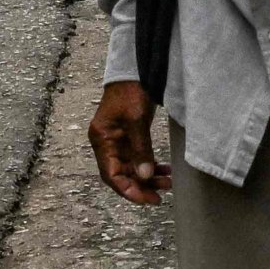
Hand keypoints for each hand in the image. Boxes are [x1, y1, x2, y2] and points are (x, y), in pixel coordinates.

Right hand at [88, 81, 166, 203]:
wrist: (135, 69)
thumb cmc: (130, 90)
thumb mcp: (136, 119)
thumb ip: (140, 148)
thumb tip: (145, 175)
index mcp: (101, 140)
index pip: (110, 174)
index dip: (127, 190)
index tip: (146, 198)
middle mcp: (107, 144)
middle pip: (121, 175)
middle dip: (140, 186)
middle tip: (160, 196)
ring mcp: (118, 141)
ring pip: (131, 168)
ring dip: (148, 178)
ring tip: (168, 183)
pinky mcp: (129, 137)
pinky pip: (138, 158)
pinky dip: (150, 165)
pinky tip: (164, 171)